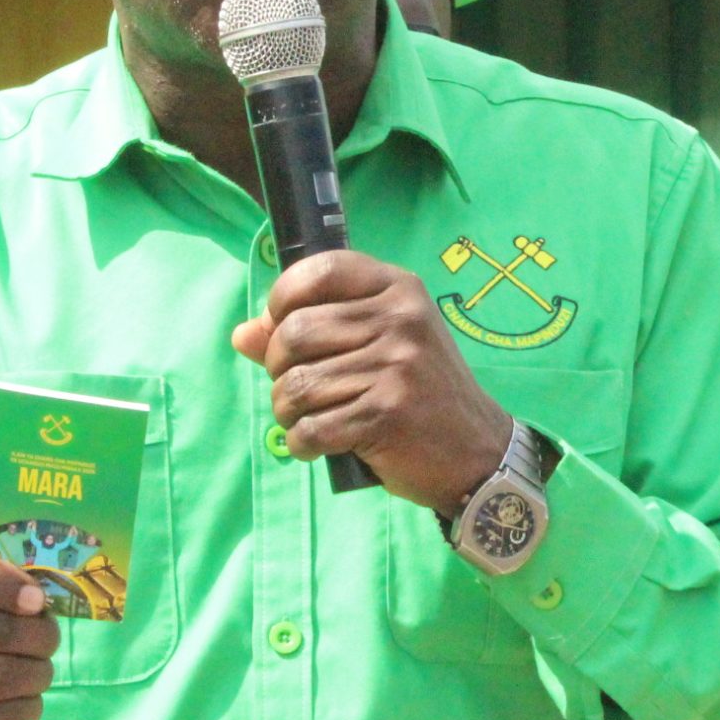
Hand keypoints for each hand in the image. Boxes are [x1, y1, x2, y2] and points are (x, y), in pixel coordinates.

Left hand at [232, 250, 512, 511]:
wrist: (476, 449)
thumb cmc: (420, 391)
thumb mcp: (380, 344)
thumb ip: (313, 331)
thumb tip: (243, 333)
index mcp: (398, 289)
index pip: (320, 270)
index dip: (283, 298)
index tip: (281, 328)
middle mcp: (399, 319)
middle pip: (294, 332)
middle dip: (277, 368)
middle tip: (298, 387)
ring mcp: (395, 366)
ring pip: (296, 385)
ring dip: (287, 412)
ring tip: (307, 418)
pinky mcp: (386, 414)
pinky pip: (311, 428)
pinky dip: (302, 444)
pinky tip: (317, 444)